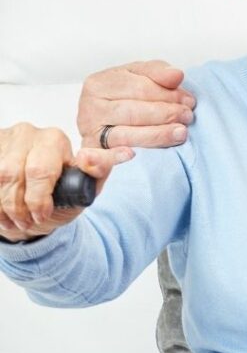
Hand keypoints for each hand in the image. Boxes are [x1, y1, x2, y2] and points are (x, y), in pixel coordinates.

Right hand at [0, 123, 132, 240]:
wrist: (30, 207)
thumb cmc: (61, 195)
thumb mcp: (87, 188)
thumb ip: (101, 170)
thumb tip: (127, 152)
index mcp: (54, 139)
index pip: (41, 170)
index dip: (38, 198)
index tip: (42, 214)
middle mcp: (27, 132)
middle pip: (14, 175)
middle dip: (22, 204)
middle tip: (31, 219)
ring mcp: (4, 139)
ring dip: (5, 206)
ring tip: (17, 219)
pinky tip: (2, 212)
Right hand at [77, 61, 194, 148]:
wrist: (106, 124)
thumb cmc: (126, 98)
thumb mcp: (140, 78)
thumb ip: (158, 72)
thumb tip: (177, 75)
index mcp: (99, 84)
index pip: (139, 87)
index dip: (168, 94)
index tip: (189, 101)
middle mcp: (90, 107)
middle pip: (133, 111)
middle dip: (166, 114)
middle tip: (187, 116)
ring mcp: (90, 132)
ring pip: (125, 135)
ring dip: (157, 135)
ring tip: (181, 133)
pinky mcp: (94, 154)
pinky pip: (104, 158)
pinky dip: (117, 158)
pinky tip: (134, 155)